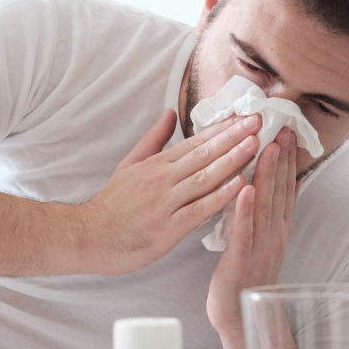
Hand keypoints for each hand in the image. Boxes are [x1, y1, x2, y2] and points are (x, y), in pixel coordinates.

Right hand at [76, 109, 260, 274]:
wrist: (89, 238)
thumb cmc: (113, 205)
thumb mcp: (129, 164)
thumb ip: (153, 139)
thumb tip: (170, 111)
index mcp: (157, 164)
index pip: (195, 141)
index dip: (223, 129)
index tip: (245, 117)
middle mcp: (162, 179)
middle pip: (204, 154)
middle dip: (234, 137)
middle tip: (259, 122)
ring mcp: (165, 202)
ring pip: (204, 177)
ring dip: (232, 160)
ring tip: (255, 145)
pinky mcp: (168, 227)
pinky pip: (199, 209)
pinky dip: (220, 196)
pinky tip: (239, 186)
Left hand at [207, 127, 297, 336]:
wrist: (240, 319)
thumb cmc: (245, 279)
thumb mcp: (265, 241)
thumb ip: (275, 213)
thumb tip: (289, 184)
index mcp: (277, 228)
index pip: (285, 187)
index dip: (287, 158)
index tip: (288, 131)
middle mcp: (274, 234)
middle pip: (279, 189)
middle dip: (281, 157)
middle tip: (284, 126)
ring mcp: (260, 246)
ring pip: (265, 204)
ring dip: (267, 174)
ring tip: (268, 146)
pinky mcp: (242, 258)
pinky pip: (244, 229)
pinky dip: (245, 208)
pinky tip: (245, 188)